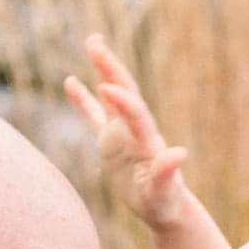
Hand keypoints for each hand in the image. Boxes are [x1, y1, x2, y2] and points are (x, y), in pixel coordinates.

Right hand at [65, 36, 189, 228]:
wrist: (162, 207)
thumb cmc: (163, 203)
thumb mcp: (163, 193)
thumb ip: (167, 174)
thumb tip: (179, 153)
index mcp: (146, 142)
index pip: (135, 115)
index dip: (122, 102)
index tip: (106, 88)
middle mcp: (134, 131)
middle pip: (124, 93)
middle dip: (111, 69)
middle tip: (95, 44)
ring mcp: (121, 134)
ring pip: (110, 97)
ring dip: (103, 70)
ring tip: (93, 41)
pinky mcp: (109, 142)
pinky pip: (93, 116)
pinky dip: (83, 100)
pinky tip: (70, 81)